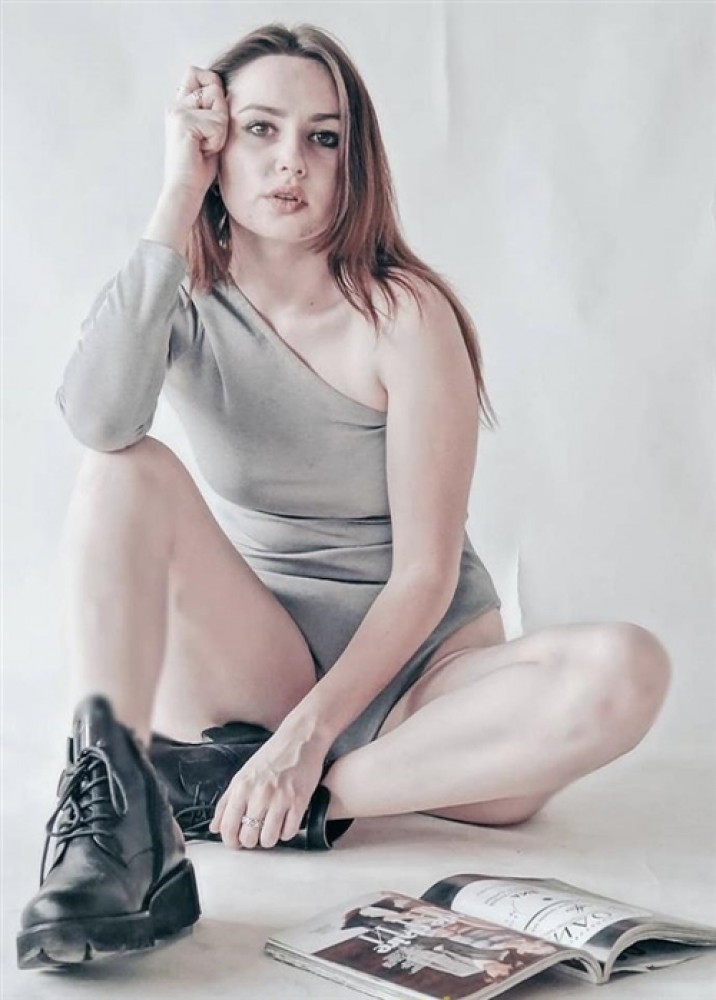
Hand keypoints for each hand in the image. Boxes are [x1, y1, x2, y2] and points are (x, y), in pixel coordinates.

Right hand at [161, 65, 228, 202]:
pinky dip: (217, 141)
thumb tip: (223, 89)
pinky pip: (218, 124)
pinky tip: (203, 151)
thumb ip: (213, 109)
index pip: (198, 72)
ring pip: (218, 105)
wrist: (185, 189)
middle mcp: (175, 105)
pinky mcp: (184, 121)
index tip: (212, 117)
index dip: (213, 87)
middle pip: (213, 85)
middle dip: (221, 114)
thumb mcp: (210, 132)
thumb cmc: (200, 166)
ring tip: (206, 146)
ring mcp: (178, 112)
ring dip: (220, 130)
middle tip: (208, 139)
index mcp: (179, 105)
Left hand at [208, 724, 328, 849]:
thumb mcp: (244, 774)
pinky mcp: (299, 801)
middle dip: (250, 841)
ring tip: (271, 828)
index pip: (227, 826)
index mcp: (242, 786)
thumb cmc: (273, 755)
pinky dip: (286, 832)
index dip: (230, 840)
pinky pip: (289, 833)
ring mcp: (280, 798)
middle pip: (248, 838)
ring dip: (269, 839)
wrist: (301, 739)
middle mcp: (259, 793)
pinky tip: (285, 821)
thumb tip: (215, 827)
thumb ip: (227, 801)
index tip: (235, 842)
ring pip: (268, 840)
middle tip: (255, 834)